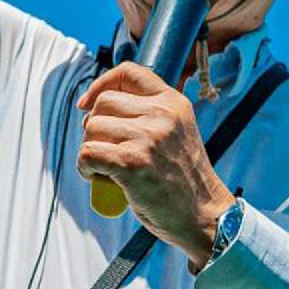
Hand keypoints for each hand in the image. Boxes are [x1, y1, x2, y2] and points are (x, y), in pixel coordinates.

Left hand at [77, 63, 237, 270]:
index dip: (101, 84)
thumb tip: (94, 111)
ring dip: (89, 148)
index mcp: (173, 103)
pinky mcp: (133, 163)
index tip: (86, 104)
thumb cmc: (183, 180)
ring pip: (92, 128)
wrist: (203, 216)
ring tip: (104, 167)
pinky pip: (88, 153)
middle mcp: (162, 115)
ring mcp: (148, 138)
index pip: (129, 72)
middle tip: (104, 149)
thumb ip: (148, 115)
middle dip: (94, 126)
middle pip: (103, 103)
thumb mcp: (175, 133)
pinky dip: (84, 166)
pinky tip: (95, 176)